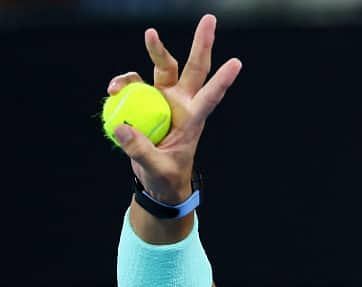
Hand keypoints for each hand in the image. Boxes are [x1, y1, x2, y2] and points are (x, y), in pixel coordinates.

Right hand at [108, 13, 240, 204]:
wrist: (157, 180)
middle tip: (209, 19)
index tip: (237, 63)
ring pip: (162, 67)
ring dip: (157, 49)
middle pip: (194, 68)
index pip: (211, 97)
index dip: (223, 80)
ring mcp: (164, 99)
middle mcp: (181, 103)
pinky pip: (134, 84)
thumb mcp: (157, 168)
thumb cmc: (166, 175)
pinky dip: (123, 82)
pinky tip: (112, 90)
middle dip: (202, 43)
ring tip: (151, 34)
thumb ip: (140, 150)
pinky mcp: (147, 101)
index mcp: (193, 119)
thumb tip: (122, 127)